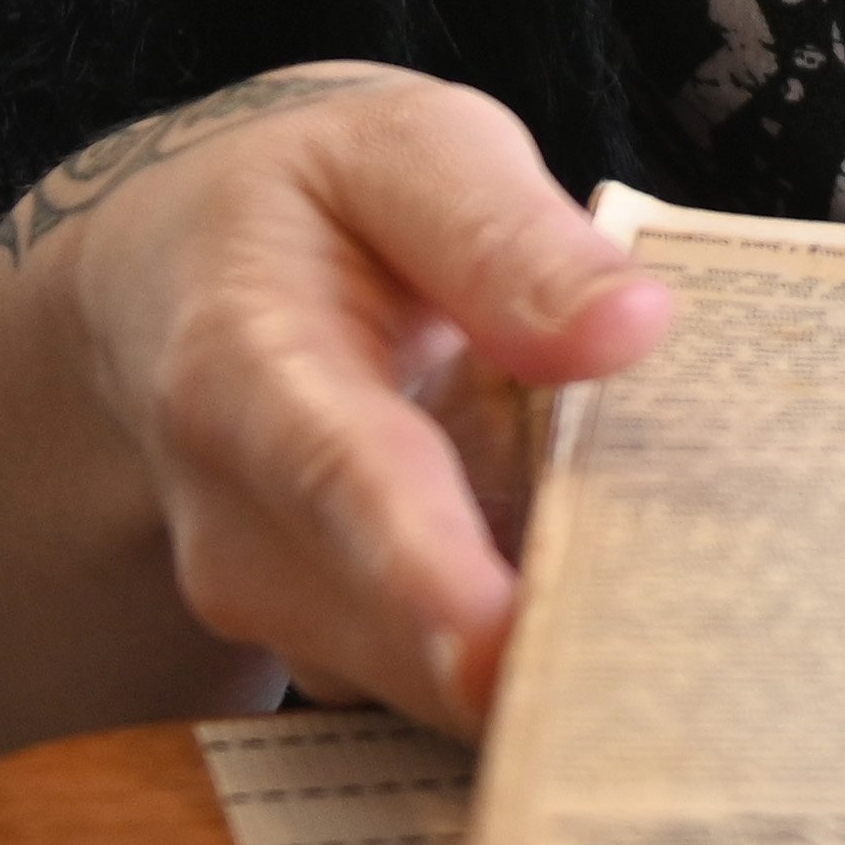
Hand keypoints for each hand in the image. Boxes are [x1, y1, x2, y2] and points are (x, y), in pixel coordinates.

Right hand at [0, 63, 674, 786]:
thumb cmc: (318, 214)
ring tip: (674, 645)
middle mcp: (236, 520)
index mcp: (247, 363)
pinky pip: (437, 688)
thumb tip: (631, 326)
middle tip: (665, 680)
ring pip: (421, 677)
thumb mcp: (406, 156)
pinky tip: (620, 629)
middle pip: (387, 620)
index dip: (422, 567)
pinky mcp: (323, 654)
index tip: (503, 642)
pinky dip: (531, 670)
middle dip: (523, 661)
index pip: (338, 476)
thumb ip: (504, 233)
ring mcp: (271, 608)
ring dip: (542, 671)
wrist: (170, 297)